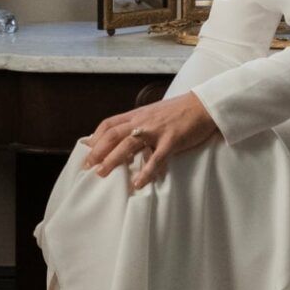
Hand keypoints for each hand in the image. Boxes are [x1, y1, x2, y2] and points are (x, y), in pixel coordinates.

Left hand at [82, 92, 219, 190]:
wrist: (203, 106)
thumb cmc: (180, 111)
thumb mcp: (154, 113)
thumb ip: (140, 123)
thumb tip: (127, 137)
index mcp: (137, 114)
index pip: (109, 124)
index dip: (96, 138)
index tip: (86, 151)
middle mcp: (143, 121)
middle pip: (113, 135)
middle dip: (98, 151)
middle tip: (88, 167)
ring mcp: (156, 130)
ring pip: (128, 144)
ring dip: (113, 159)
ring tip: (103, 174)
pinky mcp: (171, 140)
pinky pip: (156, 158)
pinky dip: (146, 171)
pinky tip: (138, 183)